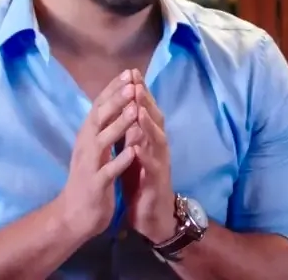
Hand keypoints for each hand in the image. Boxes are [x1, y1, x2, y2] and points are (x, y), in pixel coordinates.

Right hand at [54, 70, 139, 240]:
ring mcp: (89, 165)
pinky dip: (120, 160)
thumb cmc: (89, 177)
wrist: (73, 215)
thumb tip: (115, 101)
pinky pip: (108, 171)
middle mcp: (85, 146)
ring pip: (103, 141)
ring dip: (119, 125)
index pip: (99, 107)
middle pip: (99, 118)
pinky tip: (134, 151)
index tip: (129, 72)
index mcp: (87, 136)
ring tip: (135, 110)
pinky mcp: (95, 185)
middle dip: (116, 100)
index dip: (113, 89)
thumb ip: (104, 126)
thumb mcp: (94, 148)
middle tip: (132, 84)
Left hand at [120, 69, 177, 243]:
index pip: (146, 110)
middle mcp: (158, 146)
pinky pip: (152, 167)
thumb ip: (133, 130)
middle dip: (146, 101)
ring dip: (148, 124)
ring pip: (158, 139)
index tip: (130, 72)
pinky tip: (136, 148)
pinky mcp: (157, 181)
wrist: (152, 215)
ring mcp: (160, 163)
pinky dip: (145, 156)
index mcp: (149, 139)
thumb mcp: (134, 151)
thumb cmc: (141, 180)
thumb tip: (127, 106)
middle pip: (155, 119)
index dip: (140, 92)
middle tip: (136, 83)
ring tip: (139, 110)